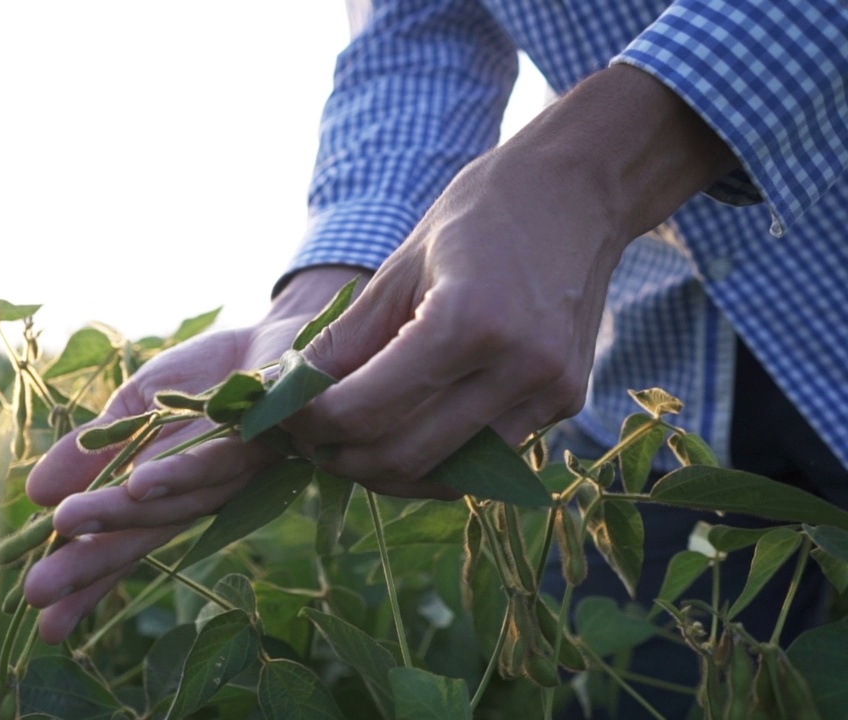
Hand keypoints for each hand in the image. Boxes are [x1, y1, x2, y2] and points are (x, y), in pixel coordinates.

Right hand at [23, 267, 368, 642]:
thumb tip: (33, 494)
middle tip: (37, 593)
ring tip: (64, 524)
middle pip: (141, 536)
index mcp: (168, 493)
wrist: (283, 337)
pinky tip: (140, 483)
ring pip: (173, 502)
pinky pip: (218, 458)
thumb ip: (92, 450)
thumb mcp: (135, 409)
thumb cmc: (208, 378)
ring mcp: (233, 470)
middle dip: (90, 564)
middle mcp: (200, 494)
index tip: (45, 624)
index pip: (120, 544)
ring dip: (119, 514)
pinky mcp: (262, 435)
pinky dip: (178, 473)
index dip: (85, 581)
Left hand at [284, 65, 736, 497]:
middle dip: (341, 456)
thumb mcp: (399, 268)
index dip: (311, 424)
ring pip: (445, 473)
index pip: (366, 409)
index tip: (282, 417)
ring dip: (386, 471)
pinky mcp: (564, 404)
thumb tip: (292, 393)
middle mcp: (517, 368)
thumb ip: (348, 340)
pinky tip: (402, 433)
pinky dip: (433, 459)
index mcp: (468, 322)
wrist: (579, 194)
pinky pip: (484, 457)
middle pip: (403, 455)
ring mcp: (549, 393)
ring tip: (348, 443)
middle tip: (306, 440)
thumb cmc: (480, 215)